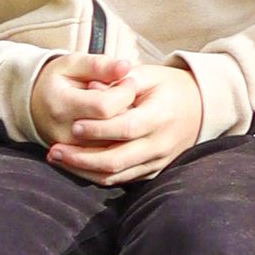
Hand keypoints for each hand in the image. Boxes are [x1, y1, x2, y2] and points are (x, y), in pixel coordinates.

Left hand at [31, 51, 204, 181]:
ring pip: (117, 175)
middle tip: (54, 150)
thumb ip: (119, 81)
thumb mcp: (147, 75)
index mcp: (160, 116)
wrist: (200, 107)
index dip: (99, 130)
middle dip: (82, 158)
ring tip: (58, 158)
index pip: (126, 128)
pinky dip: (97, 174)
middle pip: (118, 159)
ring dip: (84, 170)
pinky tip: (77, 165)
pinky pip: (123, 179)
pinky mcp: (154, 171)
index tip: (73, 126)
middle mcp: (160, 143)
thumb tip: (89, 87)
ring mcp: (158, 161)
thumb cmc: (168, 87)